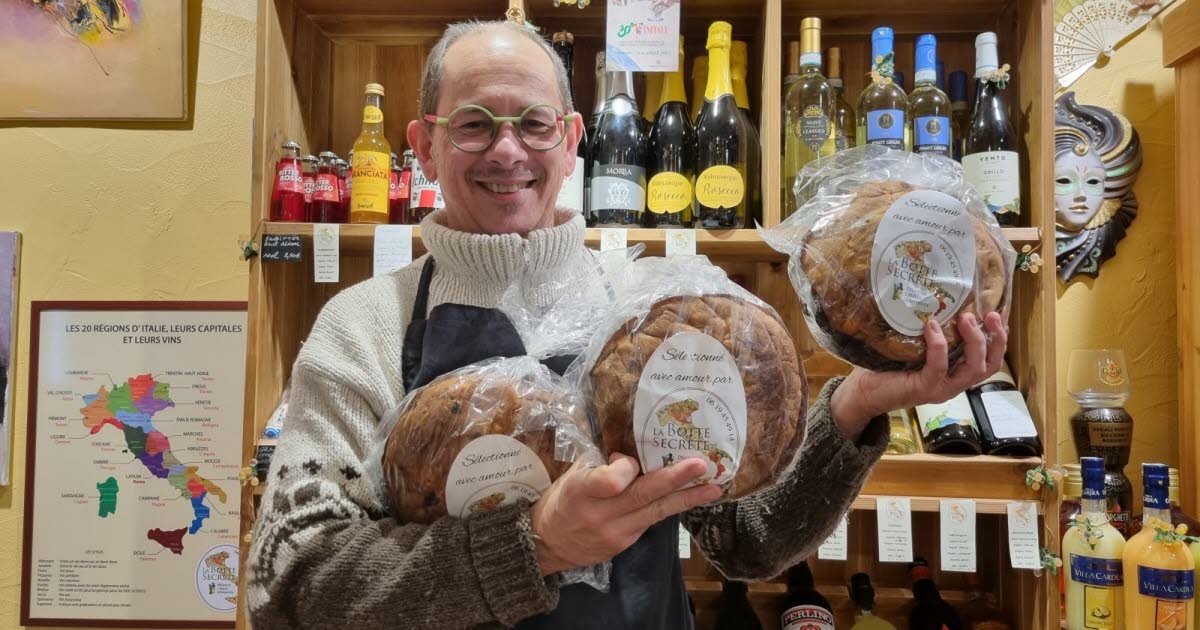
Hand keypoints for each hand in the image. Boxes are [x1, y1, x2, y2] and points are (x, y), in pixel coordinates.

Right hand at [529, 454, 720, 574]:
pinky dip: (670, 506)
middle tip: (701, 465)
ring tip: (713, 487)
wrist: (548, 545)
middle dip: (675, 479)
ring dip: (687, 497)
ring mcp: (616, 533)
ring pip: (657, 511)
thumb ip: (601, 463)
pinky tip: (691, 497)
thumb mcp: (572, 476)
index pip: (611, 481)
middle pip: (643, 495)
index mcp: (581, 492)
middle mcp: (601, 514)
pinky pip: (652, 520)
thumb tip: (633, 451)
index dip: (626, 467)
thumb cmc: (560, 502)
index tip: (630, 459)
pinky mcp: (626, 543)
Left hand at [830, 311, 1007, 439]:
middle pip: (989, 366)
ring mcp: (941, 389)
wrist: (865, 391)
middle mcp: (954, 384)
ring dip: (973, 342)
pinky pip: (938, 367)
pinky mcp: (924, 389)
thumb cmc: (891, 366)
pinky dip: (938, 346)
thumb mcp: (919, 347)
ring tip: (966, 318)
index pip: (989, 360)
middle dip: (996, 340)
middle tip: (991, 315)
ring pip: (972, 369)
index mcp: (957, 373)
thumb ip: (936, 334)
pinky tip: (933, 327)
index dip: (1000, 339)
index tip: (1001, 314)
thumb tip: (944, 300)